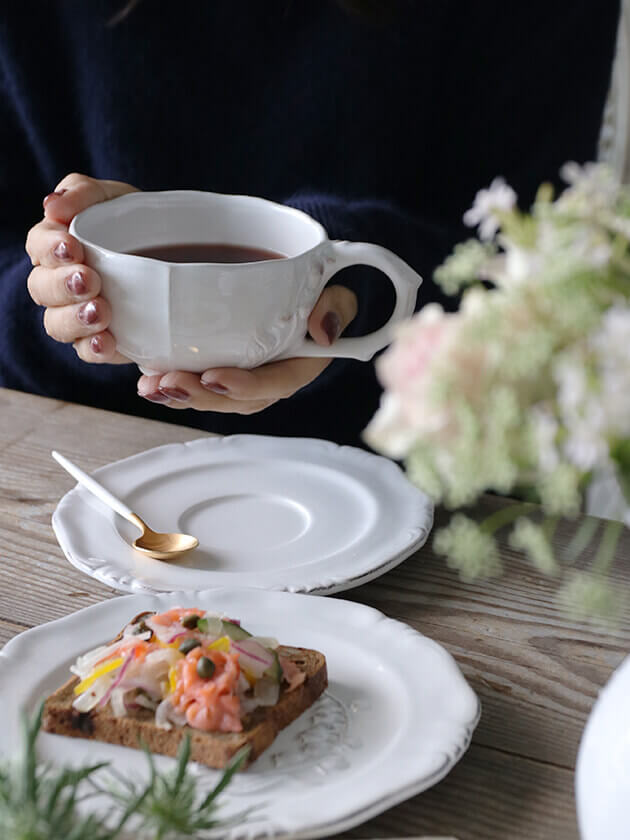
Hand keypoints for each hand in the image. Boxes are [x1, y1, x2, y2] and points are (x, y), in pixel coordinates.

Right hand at [25, 172, 138, 363]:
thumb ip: (84, 192)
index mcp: (56, 245)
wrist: (182, 257)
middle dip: (63, 285)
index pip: (38, 246)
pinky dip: (93, 348)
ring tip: (101, 313)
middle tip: (90, 280)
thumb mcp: (117, 197)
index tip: (72, 247)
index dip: (49, 248)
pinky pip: (86, 351)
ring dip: (75, 319)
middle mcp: (59, 283)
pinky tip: (107, 342)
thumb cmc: (137, 222)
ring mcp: (77, 315)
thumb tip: (52, 205)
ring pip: (56, 324)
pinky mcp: (100, 341)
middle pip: (41, 288)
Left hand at [137, 285, 357, 413]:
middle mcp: (270, 379)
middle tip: (169, 382)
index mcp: (300, 365)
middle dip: (201, 396)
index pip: (276, 383)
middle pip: (236, 399)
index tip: (215, 377)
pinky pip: (198, 386)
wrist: (303, 291)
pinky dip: (171, 387)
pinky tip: (147, 381)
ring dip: (180, 396)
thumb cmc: (319, 294)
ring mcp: (244, 377)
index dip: (246, 386)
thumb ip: (337, 306)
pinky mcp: (222, 369)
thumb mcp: (337, 294)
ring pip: (212, 397)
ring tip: (151, 387)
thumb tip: (323, 330)